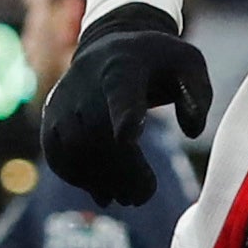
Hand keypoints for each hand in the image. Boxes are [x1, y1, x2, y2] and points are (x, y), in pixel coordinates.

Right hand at [41, 5, 209, 205]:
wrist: (108, 48)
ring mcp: (63, 102)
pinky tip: (105, 192)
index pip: (121, 90)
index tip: (129, 138)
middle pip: (97, 131)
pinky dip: (80, 180)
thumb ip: (197, 93)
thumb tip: (192, 130)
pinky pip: (58, 157)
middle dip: (121, 170)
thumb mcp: (187, 63)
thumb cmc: (156, 62)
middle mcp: (86, 82)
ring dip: (101, 181)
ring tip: (128, 199)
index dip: (123, 114)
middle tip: (142, 197)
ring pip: (74, 150)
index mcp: (124, 65)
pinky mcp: (50, 120)